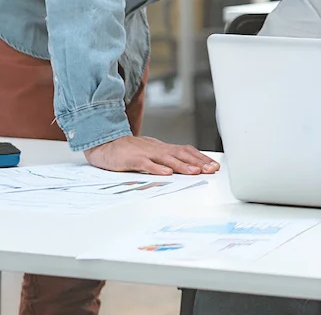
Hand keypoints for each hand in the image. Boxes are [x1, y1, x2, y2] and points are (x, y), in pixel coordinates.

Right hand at [83, 134, 219, 176]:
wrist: (106, 145)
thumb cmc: (129, 151)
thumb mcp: (151, 153)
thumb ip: (165, 159)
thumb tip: (185, 167)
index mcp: (163, 148)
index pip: (186, 151)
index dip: (201, 158)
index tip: (214, 166)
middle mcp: (158, 149)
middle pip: (181, 154)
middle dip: (198, 162)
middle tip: (212, 170)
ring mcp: (146, 153)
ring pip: (167, 159)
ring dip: (182, 166)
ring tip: (195, 172)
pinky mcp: (133, 159)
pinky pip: (146, 164)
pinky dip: (157, 169)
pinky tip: (166, 174)